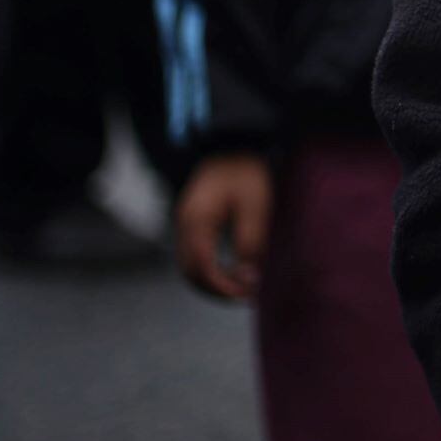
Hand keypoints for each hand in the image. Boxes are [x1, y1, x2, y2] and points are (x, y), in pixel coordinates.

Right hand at [175, 152, 272, 300]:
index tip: (248, 294)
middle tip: (248, 296)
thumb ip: (251, 242)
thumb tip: (249, 279)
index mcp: (196, 220)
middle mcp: (184, 225)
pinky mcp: (193, 224)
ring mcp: (185, 225)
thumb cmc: (247, 171)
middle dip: (217, 289)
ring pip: (190, 267)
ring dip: (213, 282)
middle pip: (190, 272)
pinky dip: (210, 270)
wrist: (233, 144)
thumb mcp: (256, 205)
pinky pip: (195, 256)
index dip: (222, 286)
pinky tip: (233, 274)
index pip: (201, 266)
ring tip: (243, 289)